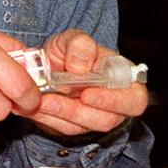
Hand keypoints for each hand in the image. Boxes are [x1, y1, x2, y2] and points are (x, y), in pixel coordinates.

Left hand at [23, 29, 147, 135]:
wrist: (47, 65)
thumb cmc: (70, 52)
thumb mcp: (73, 39)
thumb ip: (80, 45)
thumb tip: (80, 66)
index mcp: (123, 80)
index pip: (134, 99)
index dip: (114, 101)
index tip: (87, 95)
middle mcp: (113, 103)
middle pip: (107, 119)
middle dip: (78, 112)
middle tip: (53, 100)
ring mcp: (94, 117)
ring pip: (82, 126)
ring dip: (58, 115)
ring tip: (39, 101)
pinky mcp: (74, 125)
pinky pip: (63, 128)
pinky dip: (47, 119)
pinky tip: (33, 107)